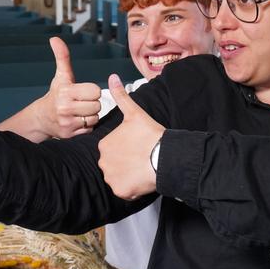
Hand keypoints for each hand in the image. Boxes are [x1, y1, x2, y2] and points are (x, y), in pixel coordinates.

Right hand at [35, 37, 101, 137]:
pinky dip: (86, 126)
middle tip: (82, 103)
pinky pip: (90, 129)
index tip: (83, 92)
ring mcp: (68, 122)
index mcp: (66, 91)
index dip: (92, 91)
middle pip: (97, 106)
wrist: (42, 117)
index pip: (95, 91)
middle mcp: (65, 107)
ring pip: (94, 118)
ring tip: (81, 112)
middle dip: (92, 104)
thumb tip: (55, 38)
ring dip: (91, 115)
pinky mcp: (70, 134)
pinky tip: (78, 121)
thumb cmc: (56, 94)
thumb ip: (62, 57)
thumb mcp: (61, 76)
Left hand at [98, 74, 164, 199]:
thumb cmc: (151, 135)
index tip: (138, 148)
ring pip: (119, 178)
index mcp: (104, 144)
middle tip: (142, 159)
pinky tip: (143, 180)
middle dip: (126, 164)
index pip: (112, 150)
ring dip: (129, 176)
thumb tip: (112, 77)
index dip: (127, 150)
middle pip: (114, 164)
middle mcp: (103, 162)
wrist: (166, 156)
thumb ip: (121, 96)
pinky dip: (133, 189)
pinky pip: (124, 192)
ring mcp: (111, 177)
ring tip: (143, 169)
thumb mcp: (134, 113)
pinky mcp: (121, 191)